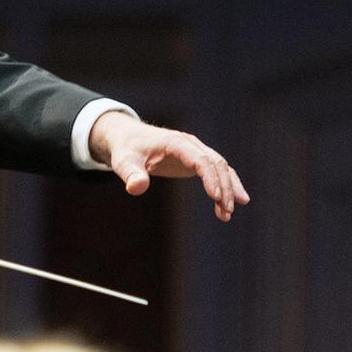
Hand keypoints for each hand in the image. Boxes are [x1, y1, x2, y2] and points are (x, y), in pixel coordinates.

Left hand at [88, 113, 250, 221]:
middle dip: (224, 187)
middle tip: (227, 212)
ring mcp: (195, 151)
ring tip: (227, 214)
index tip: (216, 197)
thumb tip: (136, 188)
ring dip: (228, 189)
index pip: (200, 159)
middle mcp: (191, 145)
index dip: (210, 177)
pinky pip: (215, 172)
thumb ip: (131, 174)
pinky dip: (224, 187)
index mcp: (176, 143)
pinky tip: (226, 206)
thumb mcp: (124, 161)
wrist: (128, 138)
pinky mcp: (195, 160)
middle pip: (216, 163)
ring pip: (220, 168)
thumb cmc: (127, 149)